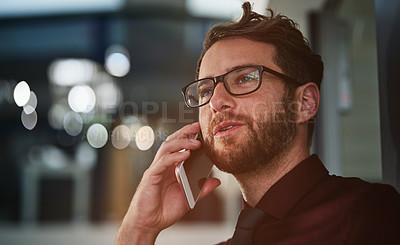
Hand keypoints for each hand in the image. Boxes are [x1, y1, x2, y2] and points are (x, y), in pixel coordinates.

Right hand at [116, 122, 220, 244]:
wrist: (148, 224)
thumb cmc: (164, 211)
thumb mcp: (189, 198)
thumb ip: (201, 189)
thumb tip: (216, 181)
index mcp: (171, 168)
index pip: (179, 146)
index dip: (188, 136)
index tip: (202, 130)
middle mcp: (163, 166)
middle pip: (172, 142)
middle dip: (185, 133)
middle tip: (198, 127)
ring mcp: (156, 170)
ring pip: (167, 148)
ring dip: (181, 143)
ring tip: (196, 142)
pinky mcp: (151, 177)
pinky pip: (162, 163)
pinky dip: (174, 157)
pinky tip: (185, 155)